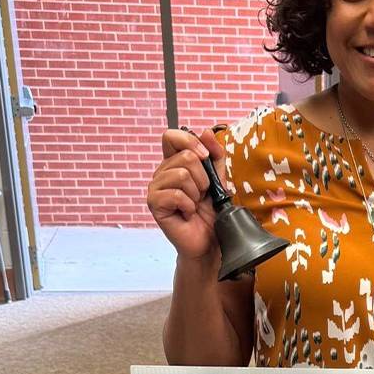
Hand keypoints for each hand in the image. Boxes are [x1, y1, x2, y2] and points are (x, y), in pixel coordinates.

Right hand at [146, 127, 224, 259]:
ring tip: (194, 205)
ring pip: (181, 174)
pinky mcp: (154, 203)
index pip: (171, 136)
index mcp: (173, 163)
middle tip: (201, 195)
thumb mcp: (219, 180)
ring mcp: (155, 188)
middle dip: (203, 178)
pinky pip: (176, 194)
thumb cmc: (211, 212)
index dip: (190, 141)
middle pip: (185, 156)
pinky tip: (187, 214)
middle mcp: (162, 172)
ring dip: (196, 193)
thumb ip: (215, 156)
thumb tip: (206, 132)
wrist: (210, 241)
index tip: (205, 157)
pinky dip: (189, 206)